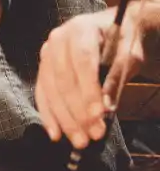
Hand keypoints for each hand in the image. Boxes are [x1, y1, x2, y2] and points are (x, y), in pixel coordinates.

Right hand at [36, 7, 143, 148]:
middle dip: (77, 111)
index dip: (89, 90)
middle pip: (63, 79)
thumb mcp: (128, 56)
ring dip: (64, 118)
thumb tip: (105, 108)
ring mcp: (47, 53)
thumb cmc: (123, 42)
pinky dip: (48, 115)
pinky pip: (42, 93)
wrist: (111, 29)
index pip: (82, 62)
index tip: (98, 115)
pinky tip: (56, 134)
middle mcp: (57, 39)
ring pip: (50, 90)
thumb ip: (115, 79)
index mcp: (80, 29)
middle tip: (92, 136)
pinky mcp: (43, 67)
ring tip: (79, 140)